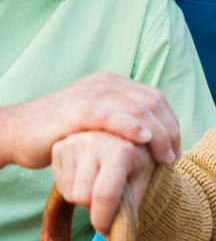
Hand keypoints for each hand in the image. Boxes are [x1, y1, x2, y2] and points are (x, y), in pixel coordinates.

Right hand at [1, 71, 179, 168]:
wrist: (16, 132)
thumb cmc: (60, 133)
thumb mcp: (97, 121)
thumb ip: (121, 121)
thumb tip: (152, 137)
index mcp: (114, 83)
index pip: (155, 98)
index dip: (171, 123)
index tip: (175, 149)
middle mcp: (105, 83)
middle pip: (152, 102)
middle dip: (169, 131)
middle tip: (173, 157)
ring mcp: (90, 93)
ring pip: (137, 107)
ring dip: (158, 133)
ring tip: (164, 156)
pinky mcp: (74, 109)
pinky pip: (108, 113)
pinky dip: (130, 125)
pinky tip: (144, 138)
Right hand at [52, 131, 154, 233]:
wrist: (125, 134)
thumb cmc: (137, 161)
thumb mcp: (141, 180)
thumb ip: (129, 207)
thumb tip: (114, 238)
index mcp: (121, 150)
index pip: (105, 194)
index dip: (103, 219)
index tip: (106, 230)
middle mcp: (95, 141)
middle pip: (82, 196)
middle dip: (95, 207)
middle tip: (109, 199)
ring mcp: (75, 142)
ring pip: (70, 192)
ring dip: (83, 197)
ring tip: (100, 183)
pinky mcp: (60, 146)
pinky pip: (60, 183)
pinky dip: (73, 187)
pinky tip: (88, 175)